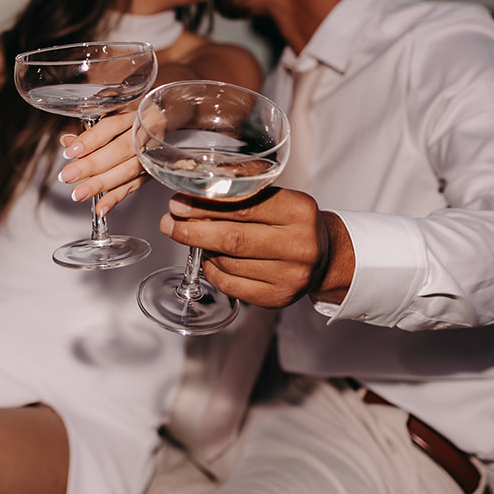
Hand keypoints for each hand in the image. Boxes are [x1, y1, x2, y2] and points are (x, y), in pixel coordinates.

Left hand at [57, 109, 148, 216]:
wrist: (164, 112)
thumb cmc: (132, 109)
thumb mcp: (111, 105)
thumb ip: (89, 124)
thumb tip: (68, 142)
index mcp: (132, 112)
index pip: (111, 127)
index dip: (90, 140)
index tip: (70, 152)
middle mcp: (143, 132)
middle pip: (119, 150)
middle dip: (91, 166)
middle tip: (68, 175)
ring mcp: (150, 152)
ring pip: (127, 170)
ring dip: (101, 184)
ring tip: (79, 193)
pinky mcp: (151, 170)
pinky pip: (134, 185)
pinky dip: (116, 198)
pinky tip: (101, 208)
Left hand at [158, 187, 355, 308]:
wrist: (324, 256)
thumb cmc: (293, 222)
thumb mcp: (279, 198)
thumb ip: (242, 194)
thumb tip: (192, 195)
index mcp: (299, 211)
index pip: (244, 207)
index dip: (206, 206)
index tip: (178, 203)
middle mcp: (299, 245)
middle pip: (233, 239)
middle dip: (193, 231)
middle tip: (170, 223)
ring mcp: (289, 276)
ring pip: (228, 263)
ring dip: (203, 249)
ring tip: (194, 238)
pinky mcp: (277, 299)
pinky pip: (231, 285)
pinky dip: (213, 270)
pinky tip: (210, 259)